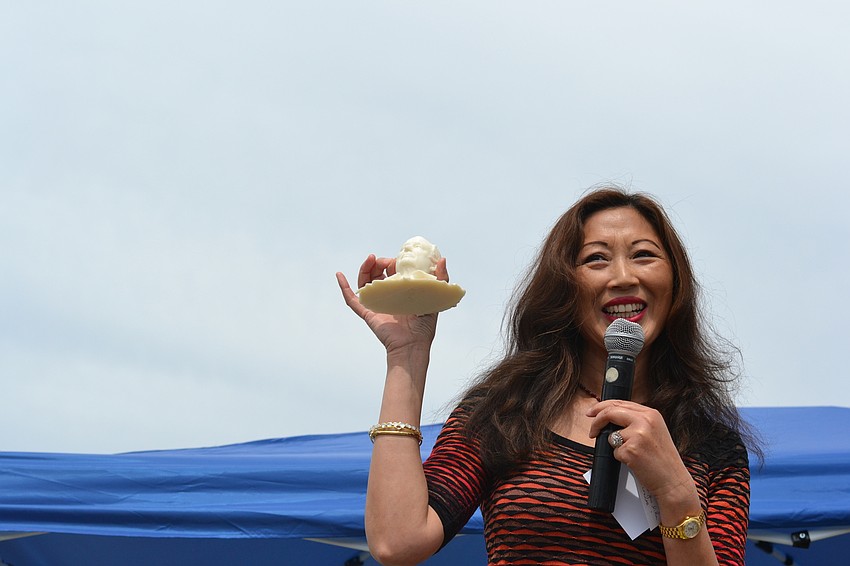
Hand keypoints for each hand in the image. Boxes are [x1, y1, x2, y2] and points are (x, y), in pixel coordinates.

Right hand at [335, 254, 449, 354]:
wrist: (412, 344)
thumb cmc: (425, 325)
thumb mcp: (435, 297)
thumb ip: (440, 279)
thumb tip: (443, 259)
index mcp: (401, 291)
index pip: (392, 271)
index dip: (392, 262)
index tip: (396, 259)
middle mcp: (387, 296)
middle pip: (376, 274)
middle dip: (377, 263)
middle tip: (381, 259)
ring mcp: (375, 303)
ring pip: (364, 282)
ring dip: (364, 268)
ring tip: (369, 259)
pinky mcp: (366, 312)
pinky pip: (351, 299)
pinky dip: (344, 286)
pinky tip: (339, 275)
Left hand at [587, 400, 697, 505]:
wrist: (673, 480)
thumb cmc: (663, 459)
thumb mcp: (654, 431)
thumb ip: (636, 420)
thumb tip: (610, 416)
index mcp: (651, 414)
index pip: (620, 403)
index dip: (602, 407)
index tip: (592, 412)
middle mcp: (645, 421)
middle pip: (610, 412)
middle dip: (596, 421)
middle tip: (592, 431)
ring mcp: (638, 434)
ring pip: (612, 435)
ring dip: (617, 446)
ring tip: (635, 454)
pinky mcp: (631, 450)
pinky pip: (615, 451)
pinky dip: (621, 458)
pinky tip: (636, 462)